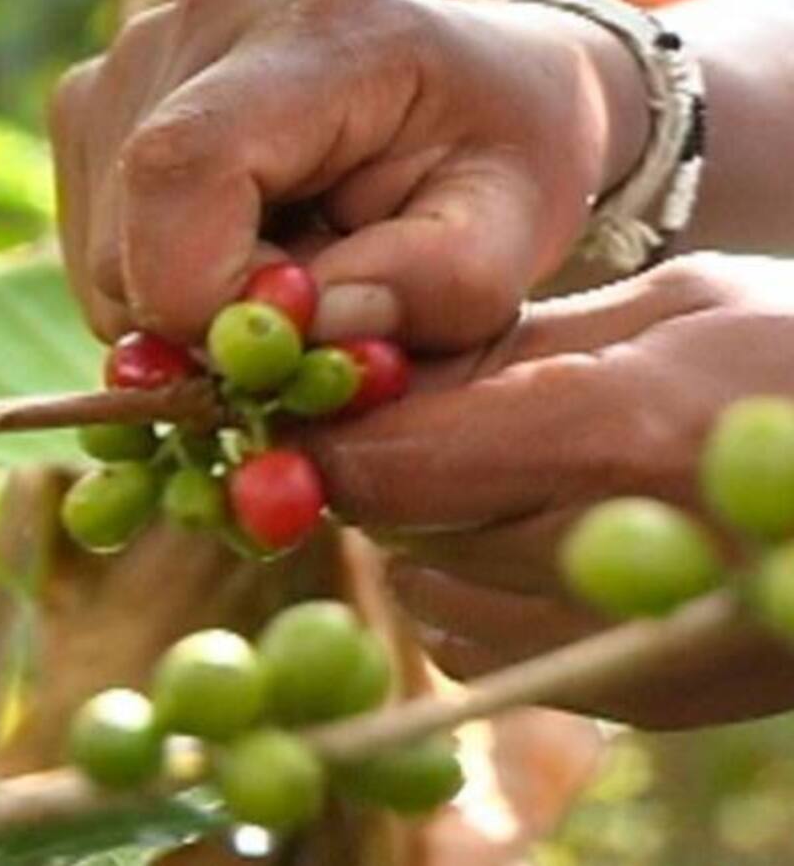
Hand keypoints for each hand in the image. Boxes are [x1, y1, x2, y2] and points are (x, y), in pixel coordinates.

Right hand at [49, 0, 646, 348]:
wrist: (468, 81)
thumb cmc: (495, 154)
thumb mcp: (511, 230)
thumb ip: (430, 287)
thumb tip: (300, 335)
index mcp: (314, 34)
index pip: (180, 170)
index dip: (205, 300)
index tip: (285, 351)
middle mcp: (194, 25)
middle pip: (127, 238)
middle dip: (207, 324)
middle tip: (308, 310)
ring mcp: (130, 61)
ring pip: (101, 259)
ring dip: (187, 309)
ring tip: (288, 264)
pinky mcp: (97, 106)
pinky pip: (96, 250)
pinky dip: (164, 286)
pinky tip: (243, 247)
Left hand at [297, 258, 793, 727]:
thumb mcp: (680, 303)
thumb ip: (522, 344)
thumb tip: (391, 372)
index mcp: (611, 430)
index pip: (389, 467)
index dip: (336, 442)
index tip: (322, 411)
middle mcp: (604, 552)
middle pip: (399, 535)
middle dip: (390, 482)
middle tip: (430, 427)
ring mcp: (623, 643)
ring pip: (429, 599)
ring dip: (431, 540)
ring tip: (504, 479)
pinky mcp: (640, 697)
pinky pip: (483, 651)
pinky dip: (477, 598)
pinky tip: (543, 540)